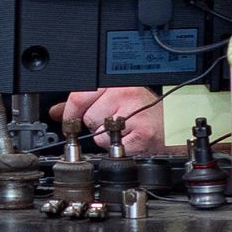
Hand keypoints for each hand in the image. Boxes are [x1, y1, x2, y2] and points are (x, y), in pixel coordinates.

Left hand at [50, 86, 164, 154]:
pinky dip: (116, 148)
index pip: (80, 94)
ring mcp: (134, 113)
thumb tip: (58, 111)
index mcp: (117, 83)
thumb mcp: (114, 100)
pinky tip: (128, 140)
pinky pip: (111, 146)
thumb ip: (84, 103)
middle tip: (111, 123)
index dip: (70, 112)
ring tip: (122, 131)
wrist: (173, 126)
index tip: (69, 120)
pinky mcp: (140, 134)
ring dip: (104, 137)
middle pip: (87, 116)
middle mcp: (125, 94)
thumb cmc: (145, 112)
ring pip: (97, 132)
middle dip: (93, 125)